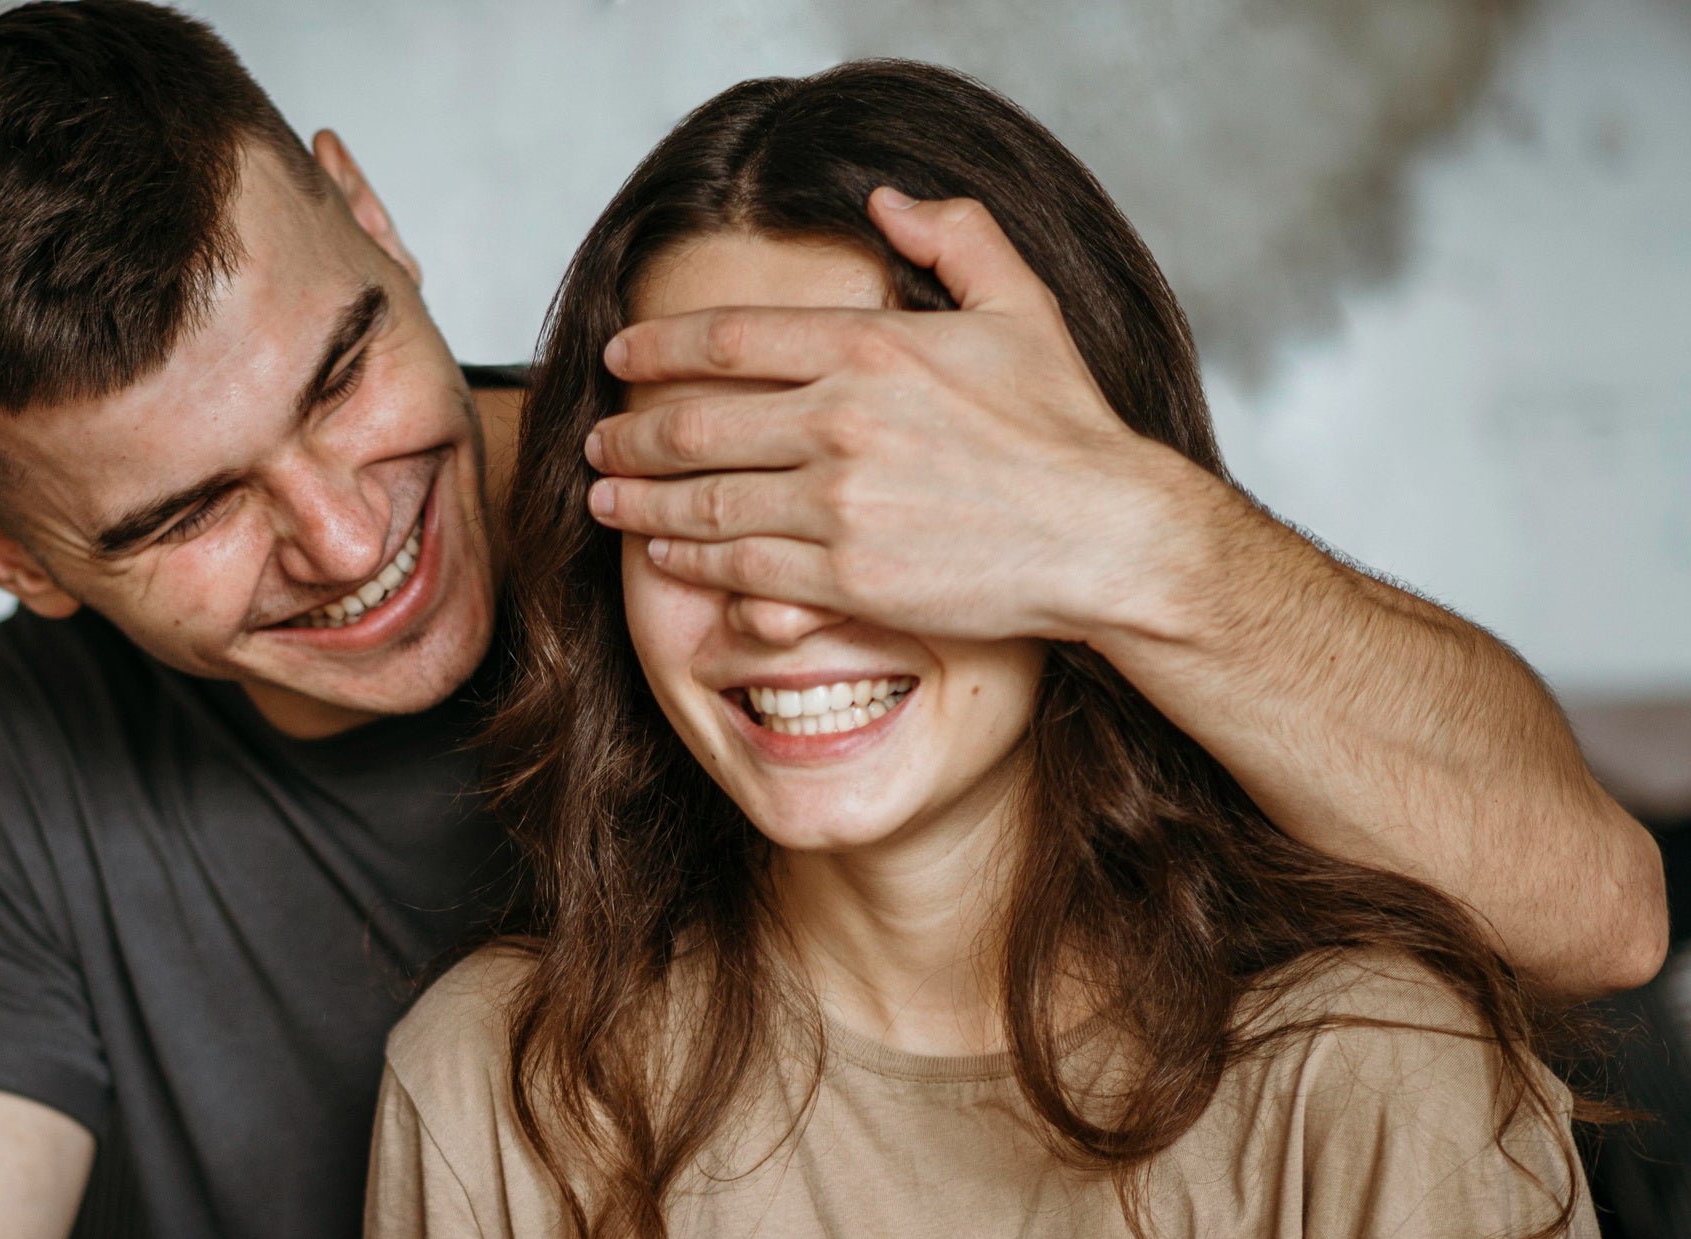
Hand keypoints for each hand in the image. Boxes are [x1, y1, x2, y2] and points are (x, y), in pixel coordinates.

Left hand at [585, 188, 1195, 646]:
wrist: (1102, 536)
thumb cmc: (1066, 428)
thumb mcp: (1021, 307)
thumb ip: (955, 237)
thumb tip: (887, 202)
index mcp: (870, 346)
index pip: (729, 338)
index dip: (659, 347)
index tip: (620, 359)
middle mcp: (840, 420)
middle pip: (695, 423)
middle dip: (630, 435)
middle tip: (596, 442)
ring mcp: (837, 505)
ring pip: (705, 501)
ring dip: (641, 501)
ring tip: (605, 499)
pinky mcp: (845, 577)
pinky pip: (740, 567)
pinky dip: (691, 559)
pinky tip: (664, 554)